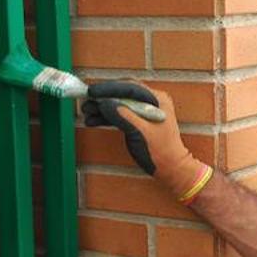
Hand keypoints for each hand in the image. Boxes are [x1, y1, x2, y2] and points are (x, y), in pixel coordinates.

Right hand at [82, 81, 203, 195]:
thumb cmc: (160, 152)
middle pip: (122, 94)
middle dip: (103, 97)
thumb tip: (104, 103)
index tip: (92, 91)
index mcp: (157, 99)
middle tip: (85, 101)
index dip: (108, 88)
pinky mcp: (138, 121)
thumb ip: (123, 116)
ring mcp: (144, 111)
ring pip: (119, 104)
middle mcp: (151, 101)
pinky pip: (120, 115)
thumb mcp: (139, 132)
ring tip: (85, 111)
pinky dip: (107, 118)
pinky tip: (92, 121)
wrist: (171, 169)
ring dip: (102, 108)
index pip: (129, 88)